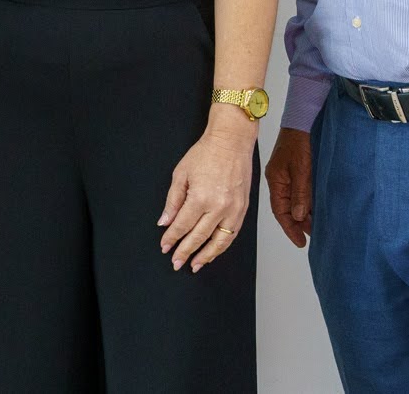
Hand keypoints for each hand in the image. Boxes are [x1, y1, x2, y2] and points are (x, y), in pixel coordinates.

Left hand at [159, 108, 256, 270]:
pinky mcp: (243, 210)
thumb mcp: (181, 174)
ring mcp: (234, 210)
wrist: (231, 142)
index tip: (164, 247)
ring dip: (206, 256)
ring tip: (194, 265)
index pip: (182, 226)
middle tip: (176, 263)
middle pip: (199, 237)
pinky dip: (222, 246)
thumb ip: (172, 201)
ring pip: (219, 242)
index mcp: (201, 198)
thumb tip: (165, 222)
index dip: (172, 238)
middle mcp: (219, 208)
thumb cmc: (205, 153)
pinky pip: (232, 235)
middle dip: (185, 252)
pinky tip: (213, 252)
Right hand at [265, 126, 312, 247]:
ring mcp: (286, 176)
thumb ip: (300, 193)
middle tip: (313, 235)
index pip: (280, 211)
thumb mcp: (301, 170)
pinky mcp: (295, 171)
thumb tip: (299, 216)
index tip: (300, 242)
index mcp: (276, 181)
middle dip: (299, 223)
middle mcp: (279, 181)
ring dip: (304, 214)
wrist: (301, 121)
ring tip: (317, 225)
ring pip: (294, 201)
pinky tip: (315, 208)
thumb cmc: (299, 142)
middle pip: (287, 208)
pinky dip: (306, 203)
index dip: (290, 228)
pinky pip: (299, 192)